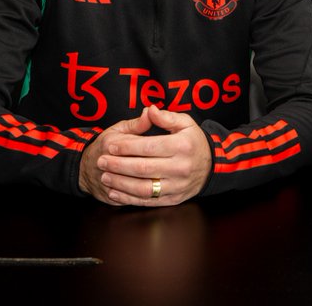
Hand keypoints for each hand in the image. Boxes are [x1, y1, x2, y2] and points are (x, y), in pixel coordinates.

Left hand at [78, 105, 212, 206]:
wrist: (210, 166)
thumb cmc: (193, 142)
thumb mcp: (185, 123)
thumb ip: (166, 117)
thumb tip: (149, 110)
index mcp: (182, 146)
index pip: (149, 147)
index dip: (127, 147)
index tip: (110, 146)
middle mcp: (180, 167)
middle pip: (143, 168)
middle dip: (118, 165)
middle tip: (101, 161)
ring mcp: (177, 185)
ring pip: (144, 188)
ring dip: (120, 183)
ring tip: (105, 176)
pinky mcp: (173, 199)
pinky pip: (148, 201)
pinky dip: (129, 198)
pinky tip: (115, 192)